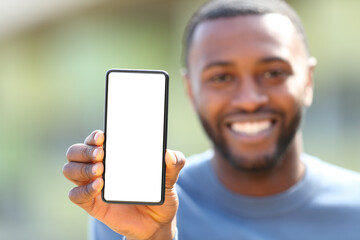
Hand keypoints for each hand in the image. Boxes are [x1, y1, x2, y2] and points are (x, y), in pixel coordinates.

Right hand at [63, 130, 184, 239]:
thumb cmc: (159, 194)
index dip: (95, 136)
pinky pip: (75, 195)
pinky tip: (99, 186)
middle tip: (101, 154)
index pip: (95, 139)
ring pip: (69, 169)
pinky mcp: (92, 204)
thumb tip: (168, 154)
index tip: (103, 136)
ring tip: (101, 169)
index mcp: (115, 155)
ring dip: (81, 167)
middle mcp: (100, 166)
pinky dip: (83, 189)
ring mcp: (93, 185)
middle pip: (76, 151)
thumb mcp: (169, 178)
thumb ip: (174, 164)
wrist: (156, 223)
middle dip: (84, 149)